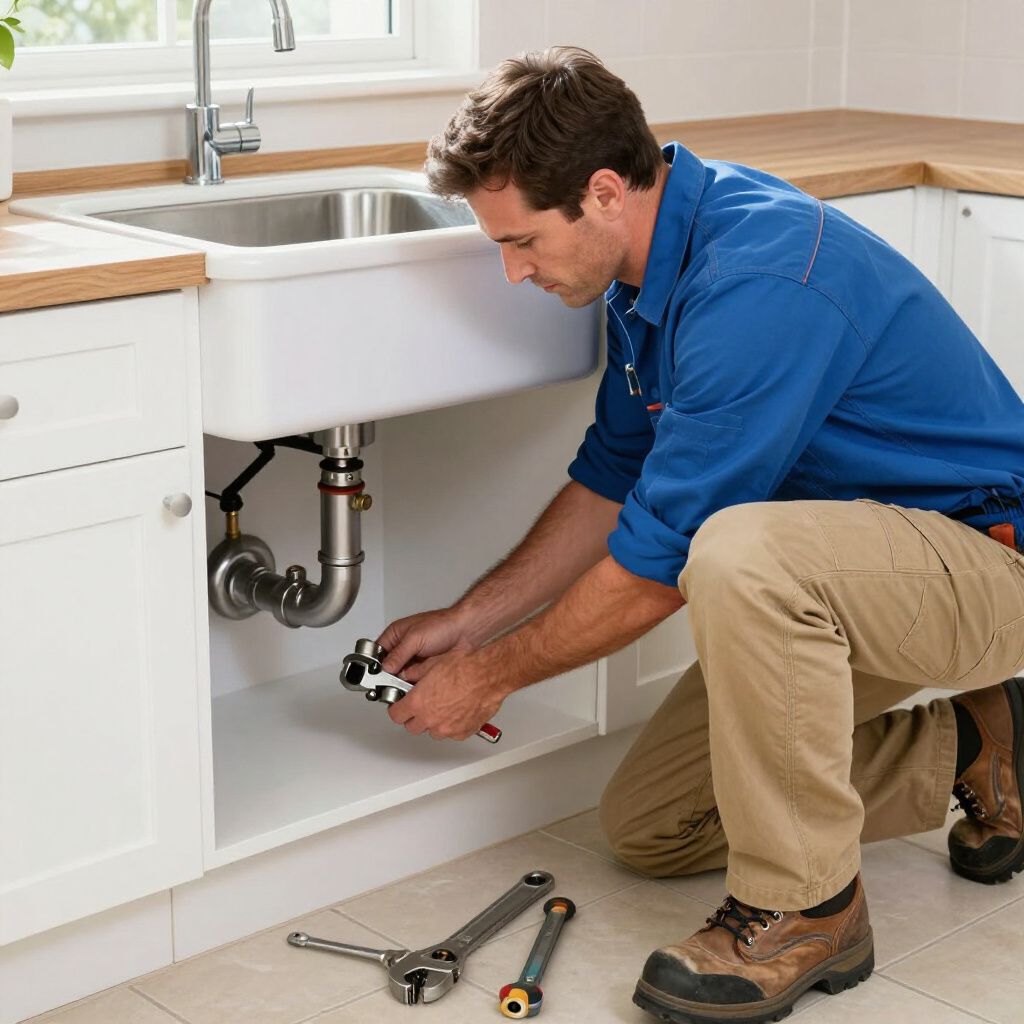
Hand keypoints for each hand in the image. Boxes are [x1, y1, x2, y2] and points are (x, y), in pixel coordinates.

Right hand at [376, 607, 477, 681]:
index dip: (374, 665)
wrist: (467, 631)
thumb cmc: (443, 625)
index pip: (377, 652)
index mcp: (396, 634)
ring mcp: (415, 658)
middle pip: (388, 667)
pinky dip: (415, 684)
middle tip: (389, 686)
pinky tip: (416, 686)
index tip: (373, 678)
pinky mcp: (425, 668)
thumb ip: (398, 654)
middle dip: (389, 677)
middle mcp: (404, 647)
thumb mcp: (415, 638)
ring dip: (403, 682)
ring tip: (404, 687)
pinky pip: (415, 680)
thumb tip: (384, 668)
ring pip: (402, 676)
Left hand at [387, 648, 504, 740]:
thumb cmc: (466, 668)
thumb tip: (408, 675)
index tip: (400, 705)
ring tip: (443, 705)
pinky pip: (451, 733)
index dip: (397, 708)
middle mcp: (430, 719)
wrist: (488, 675)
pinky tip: (456, 710)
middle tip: (421, 704)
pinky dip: (451, 725)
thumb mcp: (433, 663)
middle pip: (412, 727)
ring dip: (433, 722)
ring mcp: (447, 729)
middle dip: (414, 716)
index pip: (396, 715)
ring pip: (432, 731)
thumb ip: (415, 673)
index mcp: (418, 702)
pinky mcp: (462, 732)